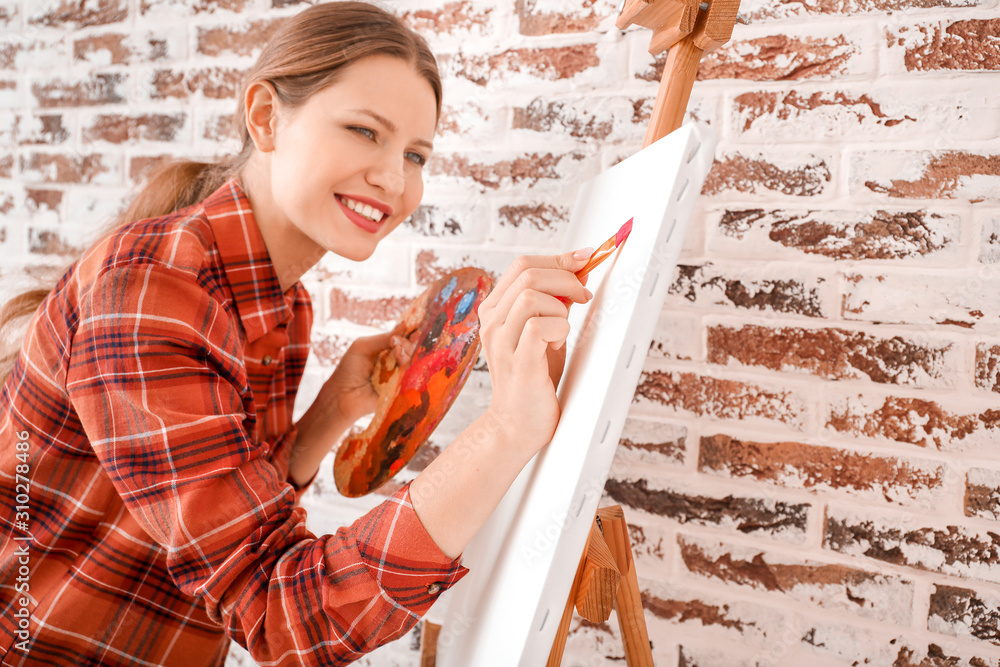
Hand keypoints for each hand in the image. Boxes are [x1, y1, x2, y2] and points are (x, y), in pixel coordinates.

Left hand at [316, 324, 415, 426]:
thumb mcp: (364, 347)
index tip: (414, 330)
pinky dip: (408, 371)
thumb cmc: (349, 369)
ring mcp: (398, 376)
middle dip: (407, 345)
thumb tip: (405, 324)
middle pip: (410, 350)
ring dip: (406, 355)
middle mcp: (394, 361)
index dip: (409, 334)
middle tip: (398, 346)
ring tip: (397, 354)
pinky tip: (402, 366)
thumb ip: (384, 338)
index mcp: (385, 349)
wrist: (342, 395)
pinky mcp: (400, 390)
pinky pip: (410, 379)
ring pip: (411, 363)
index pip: (402, 338)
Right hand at [477, 249, 592, 458]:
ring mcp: (501, 341)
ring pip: (533, 296)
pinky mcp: (518, 361)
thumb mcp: (542, 331)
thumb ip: (554, 302)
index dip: (558, 258)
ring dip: (560, 308)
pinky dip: (560, 330)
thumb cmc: (533, 377)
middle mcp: (492, 322)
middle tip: (583, 296)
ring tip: (561, 330)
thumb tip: (578, 271)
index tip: (584, 259)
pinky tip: (557, 345)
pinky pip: (540, 326)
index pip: (522, 265)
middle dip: (566, 278)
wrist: (517, 424)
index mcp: (495, 310)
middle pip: (529, 273)